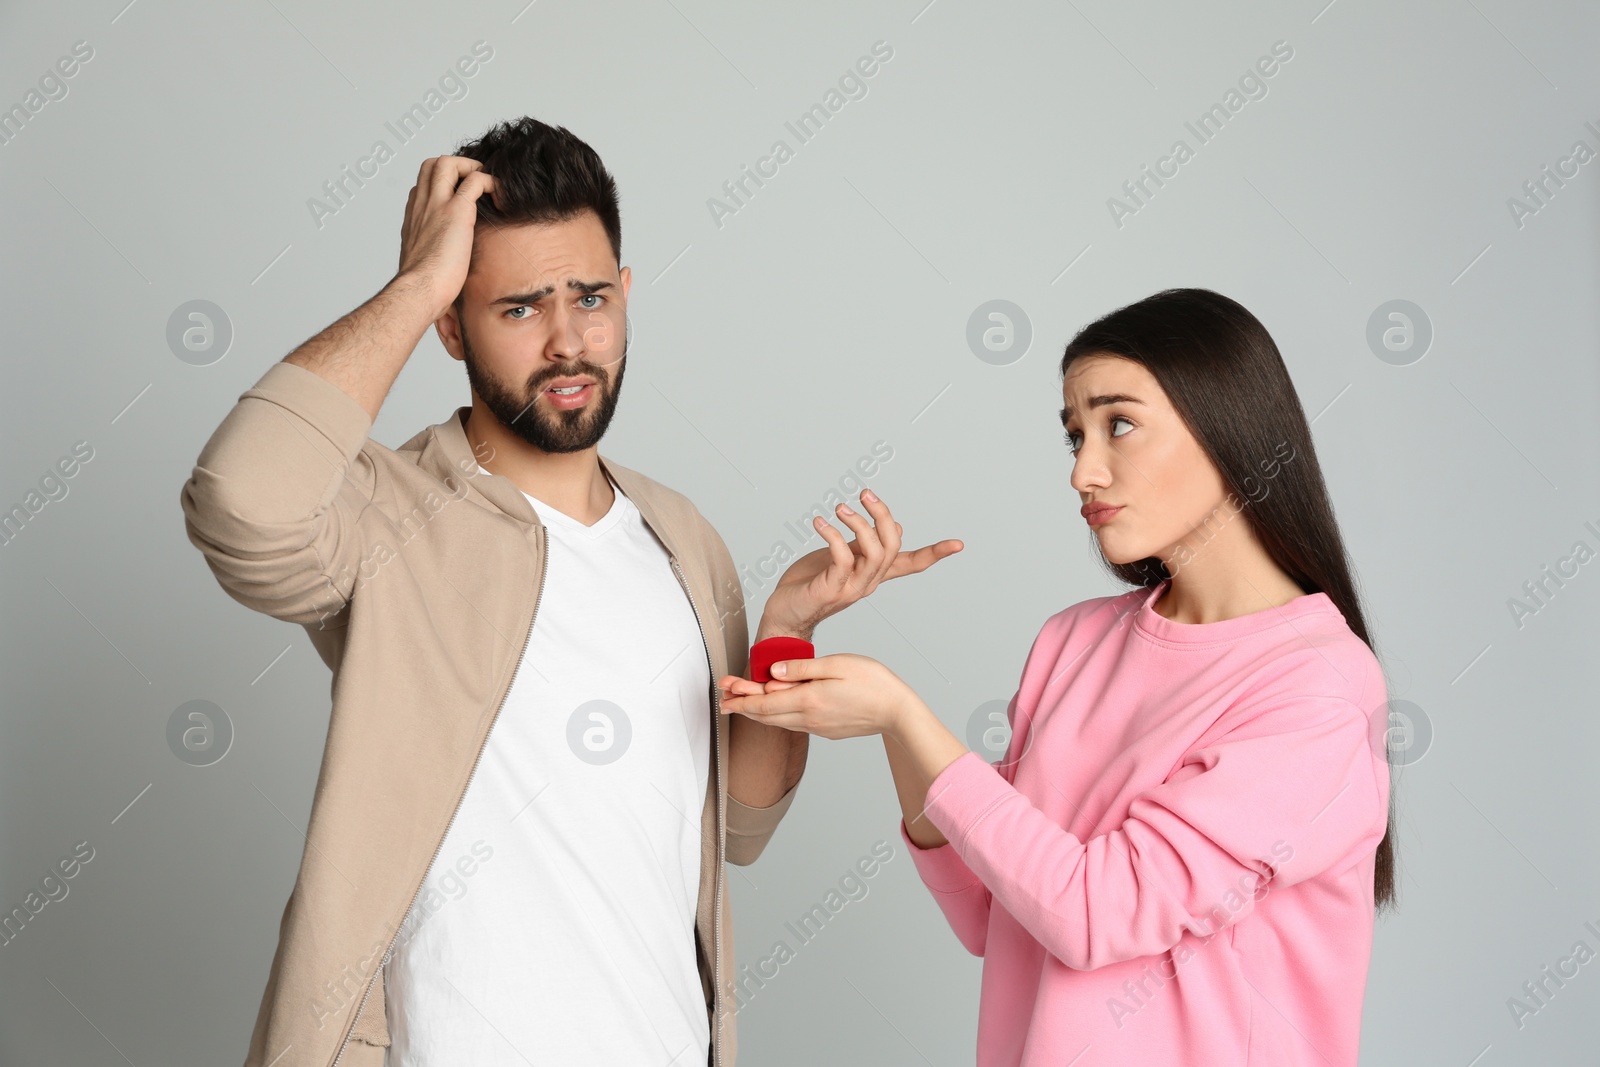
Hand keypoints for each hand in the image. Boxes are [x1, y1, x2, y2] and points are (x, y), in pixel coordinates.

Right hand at [395, 155, 501, 320]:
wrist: (420, 290)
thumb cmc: (423, 287)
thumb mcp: (423, 264)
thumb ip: (431, 255)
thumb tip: (444, 267)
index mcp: (414, 218)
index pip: (423, 186)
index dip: (442, 185)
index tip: (459, 196)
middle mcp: (422, 206)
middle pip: (431, 165)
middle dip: (455, 166)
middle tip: (474, 182)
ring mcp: (437, 205)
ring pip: (448, 163)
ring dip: (470, 167)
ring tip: (487, 185)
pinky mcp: (456, 211)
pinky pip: (476, 180)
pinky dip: (491, 182)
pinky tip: (500, 198)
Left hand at [718, 653, 915, 740]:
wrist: (898, 712)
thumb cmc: (872, 682)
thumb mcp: (836, 664)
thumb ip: (802, 668)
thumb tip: (772, 673)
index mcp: (808, 700)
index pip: (764, 703)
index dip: (740, 699)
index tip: (723, 695)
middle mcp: (809, 718)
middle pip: (766, 715)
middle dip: (743, 706)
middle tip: (723, 700)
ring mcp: (817, 727)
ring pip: (778, 722)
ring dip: (758, 712)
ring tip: (742, 704)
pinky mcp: (826, 730)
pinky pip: (794, 724)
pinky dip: (777, 715)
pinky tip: (776, 708)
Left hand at [762, 489, 962, 638]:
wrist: (783, 616)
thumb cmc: (809, 584)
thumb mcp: (842, 558)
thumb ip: (865, 545)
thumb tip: (895, 526)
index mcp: (873, 574)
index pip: (912, 564)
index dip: (935, 553)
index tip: (959, 544)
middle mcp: (868, 582)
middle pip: (893, 546)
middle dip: (882, 515)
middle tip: (866, 495)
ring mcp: (851, 588)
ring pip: (874, 553)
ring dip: (858, 524)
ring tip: (839, 508)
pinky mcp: (830, 589)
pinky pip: (841, 559)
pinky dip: (832, 535)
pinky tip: (819, 522)